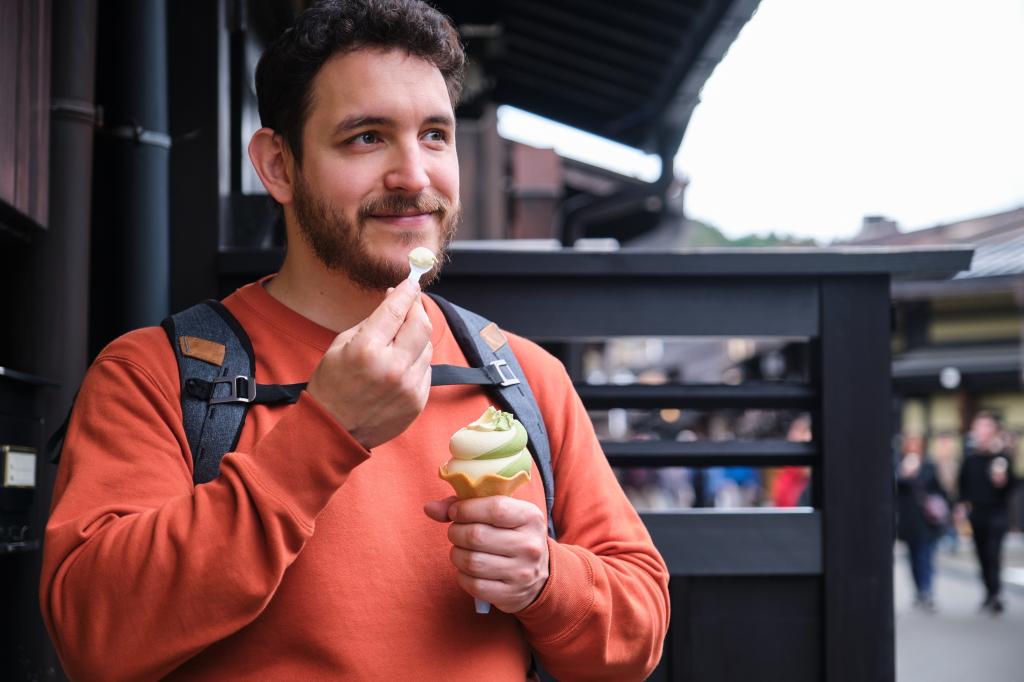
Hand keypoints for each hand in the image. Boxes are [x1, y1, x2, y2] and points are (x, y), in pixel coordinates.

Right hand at [306, 279, 431, 448]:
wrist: (335, 430)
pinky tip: (399, 365)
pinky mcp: (418, 400)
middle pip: (421, 324)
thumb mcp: (341, 345)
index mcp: (367, 349)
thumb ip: (372, 322)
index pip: (397, 309)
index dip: (406, 291)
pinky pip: (426, 369)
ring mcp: (409, 385)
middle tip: (410, 304)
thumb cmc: (332, 385)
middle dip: (417, 309)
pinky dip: (416, 360)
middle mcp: (392, 366)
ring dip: (416, 336)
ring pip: (427, 346)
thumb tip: (394, 300)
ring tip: (398, 341)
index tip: (411, 282)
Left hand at [424, 496, 549, 613]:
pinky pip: (473, 584)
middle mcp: (530, 545)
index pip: (495, 508)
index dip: (467, 509)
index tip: (455, 511)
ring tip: (461, 549)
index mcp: (530, 517)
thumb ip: (465, 505)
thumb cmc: (511, 534)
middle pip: (477, 536)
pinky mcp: (510, 594)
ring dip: (456, 554)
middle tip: (456, 531)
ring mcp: (522, 573)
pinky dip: (462, 575)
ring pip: (471, 561)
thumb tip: (429, 508)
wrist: (540, 573)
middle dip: (456, 532)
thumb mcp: (500, 513)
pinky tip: (467, 568)